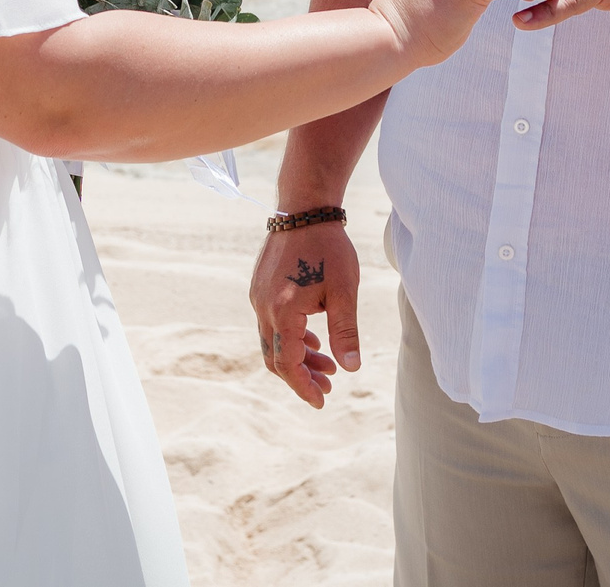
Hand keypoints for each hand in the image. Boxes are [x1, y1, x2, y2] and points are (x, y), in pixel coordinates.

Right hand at [248, 217, 361, 409]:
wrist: (304, 208)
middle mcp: (263, 307)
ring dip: (298, 356)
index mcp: (283, 312)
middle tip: (329, 385)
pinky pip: (271, 323)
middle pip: (275, 357)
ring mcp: (258, 296)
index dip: (304, 387)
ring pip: (273, 340)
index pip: (288, 364)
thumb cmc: (328, 247)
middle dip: (301, 376)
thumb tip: (351, 368)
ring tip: (328, 364)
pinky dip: (291, 337)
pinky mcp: (260, 286)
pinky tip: (314, 337)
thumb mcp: (343, 292)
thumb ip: (345, 332)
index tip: (322, 401)